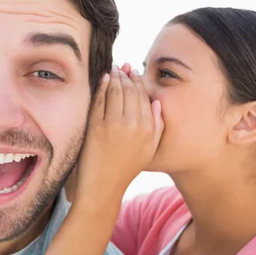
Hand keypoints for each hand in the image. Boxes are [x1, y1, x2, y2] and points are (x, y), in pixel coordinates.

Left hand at [72, 65, 163, 215]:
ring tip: (112, 70)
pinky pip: (100, 99)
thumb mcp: (149, 150)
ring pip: (116, 91)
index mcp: (148, 128)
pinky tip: (103, 80)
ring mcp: (114, 124)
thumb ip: (157, 127)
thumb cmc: (126, 169)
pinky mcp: (97, 126)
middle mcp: (134, 124)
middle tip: (121, 67)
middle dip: (126, 75)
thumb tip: (157, 103)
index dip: (138, 81)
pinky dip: (102, 87)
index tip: (132, 73)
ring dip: (114, 77)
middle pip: (130, 90)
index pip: (144, 96)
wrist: (103, 187)